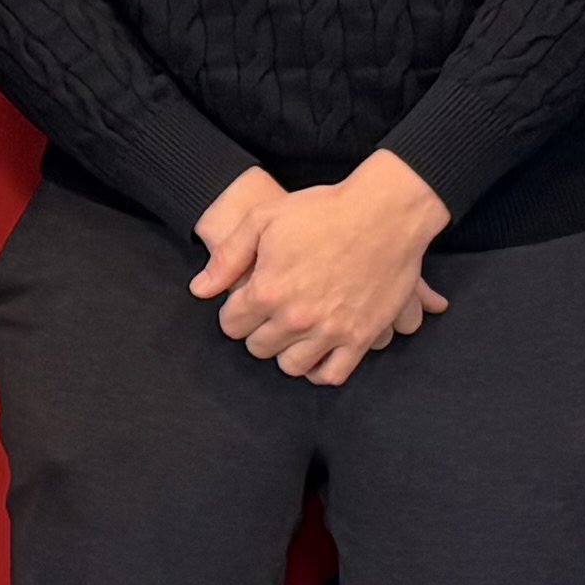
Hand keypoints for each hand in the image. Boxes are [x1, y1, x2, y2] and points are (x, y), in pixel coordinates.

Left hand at [208, 153, 450, 382]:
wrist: (385, 213)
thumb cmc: (322, 210)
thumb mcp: (263, 219)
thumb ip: (227, 256)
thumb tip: (199, 290)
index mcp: (268, 290)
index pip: (231, 325)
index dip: (235, 311)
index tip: (246, 300)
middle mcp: (296, 318)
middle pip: (259, 347)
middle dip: (258, 330)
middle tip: (271, 312)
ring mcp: (331, 331)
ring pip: (291, 366)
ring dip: (286, 351)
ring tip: (293, 331)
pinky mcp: (362, 337)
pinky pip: (333, 374)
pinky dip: (320, 370)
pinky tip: (317, 353)